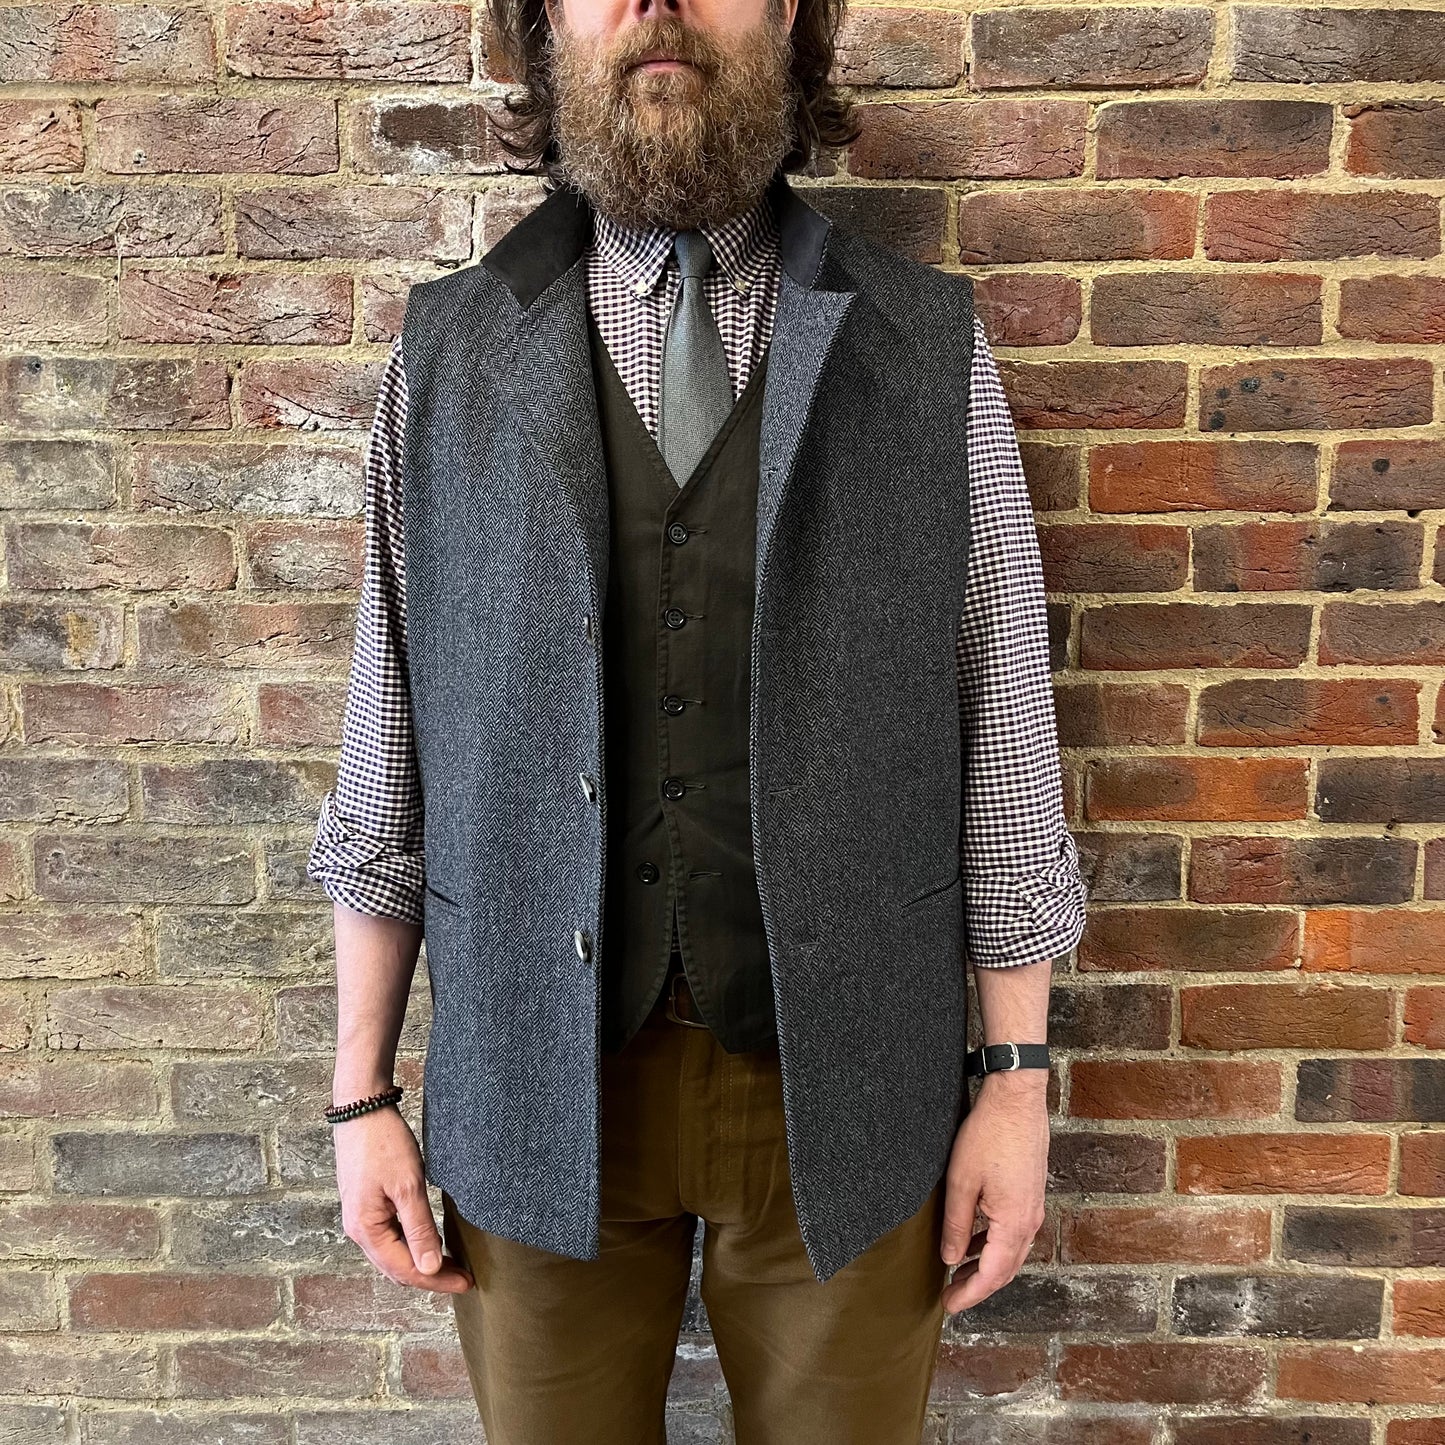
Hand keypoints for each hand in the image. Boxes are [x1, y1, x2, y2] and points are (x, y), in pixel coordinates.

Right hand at [334, 1104, 474, 1292]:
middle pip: (396, 1269)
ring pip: (392, 1255)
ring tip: (451, 1264)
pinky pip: (389, 1238)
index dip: (437, 1280)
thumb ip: (419, 1229)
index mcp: (367, 1230)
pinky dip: (410, 1246)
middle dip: (430, 1277)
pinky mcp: (366, 1206)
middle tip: (463, 1277)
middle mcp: (358, 1231)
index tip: (466, 1282)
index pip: (405, 1270)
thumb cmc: (383, 1144)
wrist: (361, 1110)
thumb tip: (431, 1268)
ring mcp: (360, 1219)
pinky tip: (428, 1241)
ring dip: (420, 1263)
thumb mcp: (408, 1186)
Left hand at [938, 1072, 1048, 1314]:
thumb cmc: (989, 1135)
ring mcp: (1034, 1207)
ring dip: (987, 1266)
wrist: (1017, 1100)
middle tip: (951, 1296)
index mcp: (1014, 1223)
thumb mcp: (961, 1182)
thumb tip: (951, 1258)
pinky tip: (975, 1240)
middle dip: (978, 1286)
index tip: (948, 1306)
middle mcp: (1030, 1221)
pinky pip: (1014, 1231)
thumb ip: (957, 1225)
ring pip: (1012, 1251)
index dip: (970, 1294)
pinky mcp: (1031, 1193)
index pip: (993, 1275)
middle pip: (1006, 1268)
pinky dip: (995, 1244)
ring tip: (959, 1272)